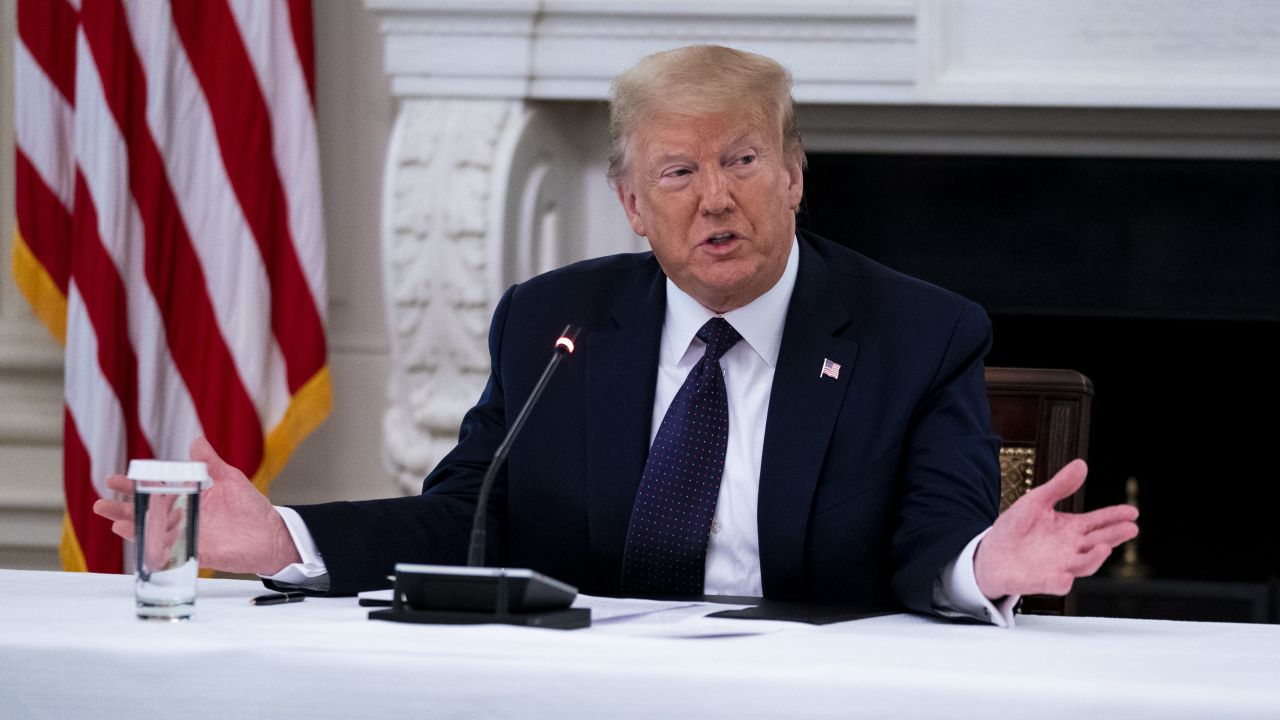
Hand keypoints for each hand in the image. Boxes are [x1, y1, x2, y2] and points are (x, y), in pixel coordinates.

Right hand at [93, 437, 301, 574]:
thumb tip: (196, 441)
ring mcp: (187, 535)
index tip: (113, 479)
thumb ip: (210, 464)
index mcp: (188, 497)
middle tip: (101, 503)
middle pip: (147, 512)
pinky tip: (142, 541)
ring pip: (153, 531)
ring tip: (112, 520)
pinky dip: (155, 546)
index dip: (135, 485)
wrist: (270, 533)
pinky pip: (170, 551)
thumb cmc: (250, 506)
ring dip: (133, 526)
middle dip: (123, 507)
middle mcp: (183, 517)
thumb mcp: (229, 479)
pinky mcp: (196, 551)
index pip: (155, 489)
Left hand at [974, 459, 1138, 598]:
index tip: (1132, 511)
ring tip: (1105, 548)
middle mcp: (1070, 549)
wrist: (991, 553)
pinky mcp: (1040, 581)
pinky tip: (1066, 578)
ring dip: (1094, 559)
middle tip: (1131, 528)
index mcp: (1071, 529)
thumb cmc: (1017, 527)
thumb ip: (1059, 486)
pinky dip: (1060, 583)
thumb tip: (1081, 464)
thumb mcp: (1037, 500)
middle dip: (1114, 536)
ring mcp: (1058, 566)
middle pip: (1098, 543)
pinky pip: (1053, 584)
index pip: (1098, 522)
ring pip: (1082, 565)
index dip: (1115, 516)